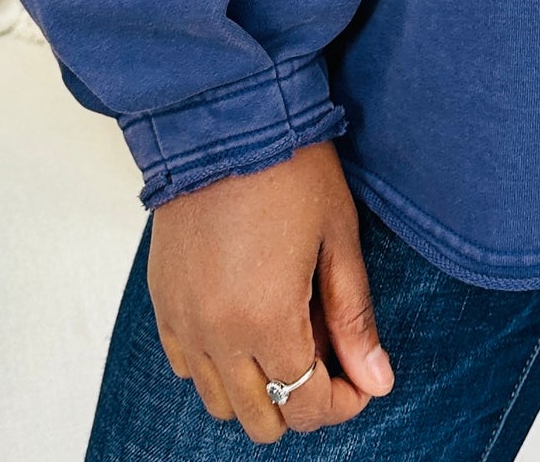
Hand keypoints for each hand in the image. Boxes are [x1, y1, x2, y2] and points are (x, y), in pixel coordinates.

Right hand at [147, 140, 394, 443]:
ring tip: (289, 342)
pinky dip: (217, 366)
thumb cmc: (290, 169)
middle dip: (303, 404)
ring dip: (259, 390)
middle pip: (261, 419)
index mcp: (266, 320)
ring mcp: (182, 321)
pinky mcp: (162, 301)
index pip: (306, 404)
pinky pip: (185, 367)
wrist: (224, 120)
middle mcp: (216, 334)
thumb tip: (378, 382)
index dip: (342, 403)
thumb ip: (353, 318)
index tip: (361, 379)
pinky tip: (245, 328)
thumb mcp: (337, 239)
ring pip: (220, 402)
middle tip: (329, 363)